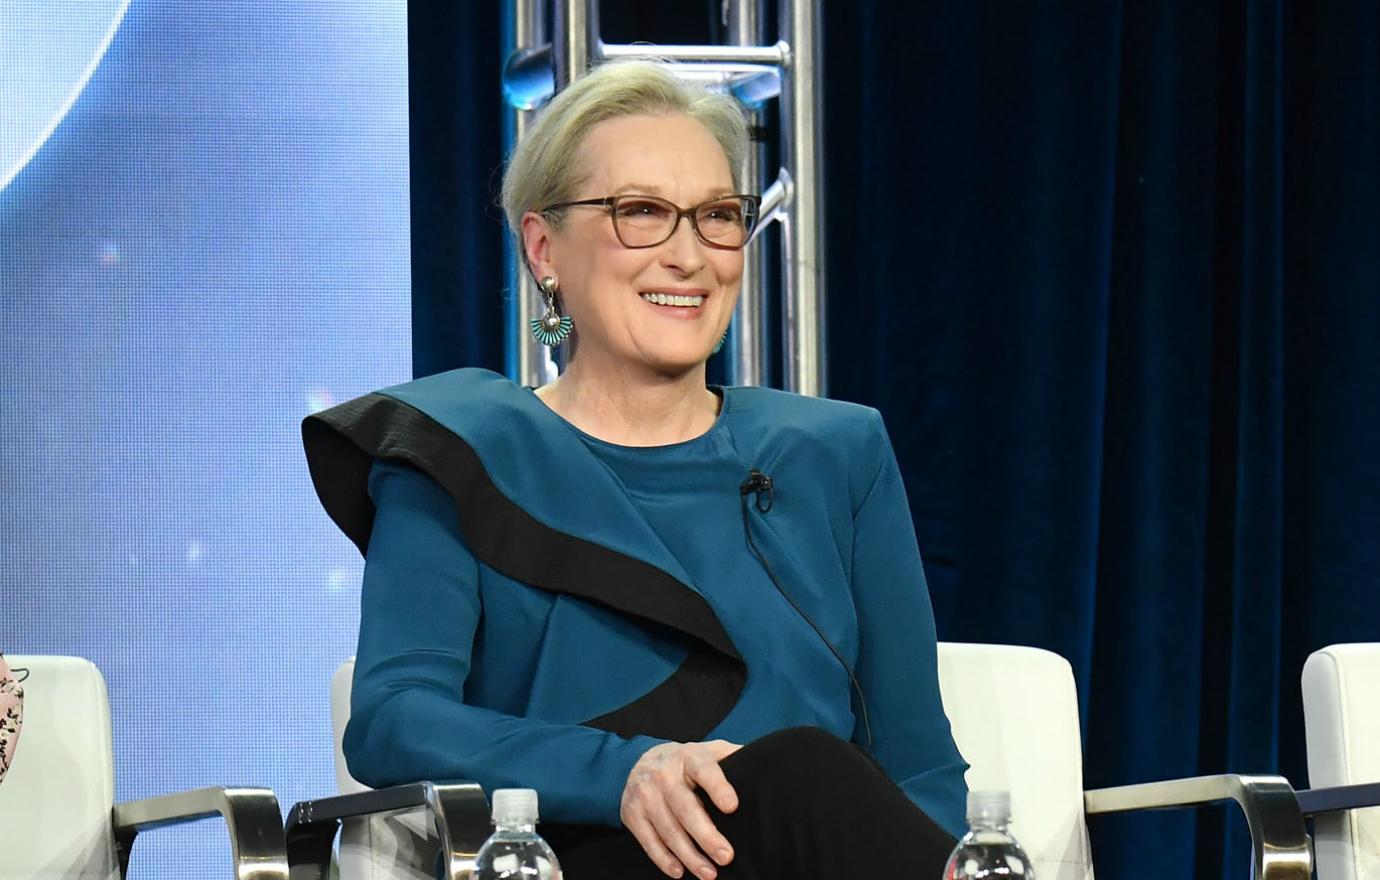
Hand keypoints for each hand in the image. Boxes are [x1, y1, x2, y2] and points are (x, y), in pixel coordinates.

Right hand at [620, 740, 742, 879]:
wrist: (638, 761)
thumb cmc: (686, 763)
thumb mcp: (709, 751)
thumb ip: (734, 757)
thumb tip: (767, 764)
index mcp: (689, 757)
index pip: (704, 771)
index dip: (718, 787)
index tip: (733, 807)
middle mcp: (664, 774)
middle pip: (686, 808)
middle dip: (706, 836)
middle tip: (727, 857)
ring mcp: (645, 795)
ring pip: (669, 830)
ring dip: (690, 856)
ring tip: (710, 873)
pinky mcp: (632, 814)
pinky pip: (648, 841)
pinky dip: (664, 859)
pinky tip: (680, 871)